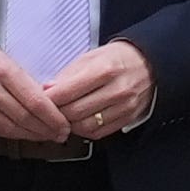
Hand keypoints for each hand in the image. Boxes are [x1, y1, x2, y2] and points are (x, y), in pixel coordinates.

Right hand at [0, 38, 73, 143]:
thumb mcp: (8, 60)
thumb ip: (27, 82)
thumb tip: (51, 104)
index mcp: (3, 70)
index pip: (34, 101)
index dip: (53, 118)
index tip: (64, 125)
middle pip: (23, 117)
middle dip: (45, 129)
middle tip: (59, 134)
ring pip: (9, 128)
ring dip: (30, 135)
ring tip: (44, 136)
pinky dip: (11, 134)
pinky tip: (24, 134)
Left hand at [42, 39, 160, 141]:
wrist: (148, 64)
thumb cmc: (118, 59)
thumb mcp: (91, 57)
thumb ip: (68, 75)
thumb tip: (47, 90)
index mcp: (106, 69)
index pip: (69, 91)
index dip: (50, 98)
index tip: (40, 99)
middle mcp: (117, 89)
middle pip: (75, 111)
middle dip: (57, 113)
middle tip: (49, 110)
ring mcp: (124, 106)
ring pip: (86, 126)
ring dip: (69, 124)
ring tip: (64, 115)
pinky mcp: (127, 118)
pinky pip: (99, 133)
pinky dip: (84, 130)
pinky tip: (79, 121)